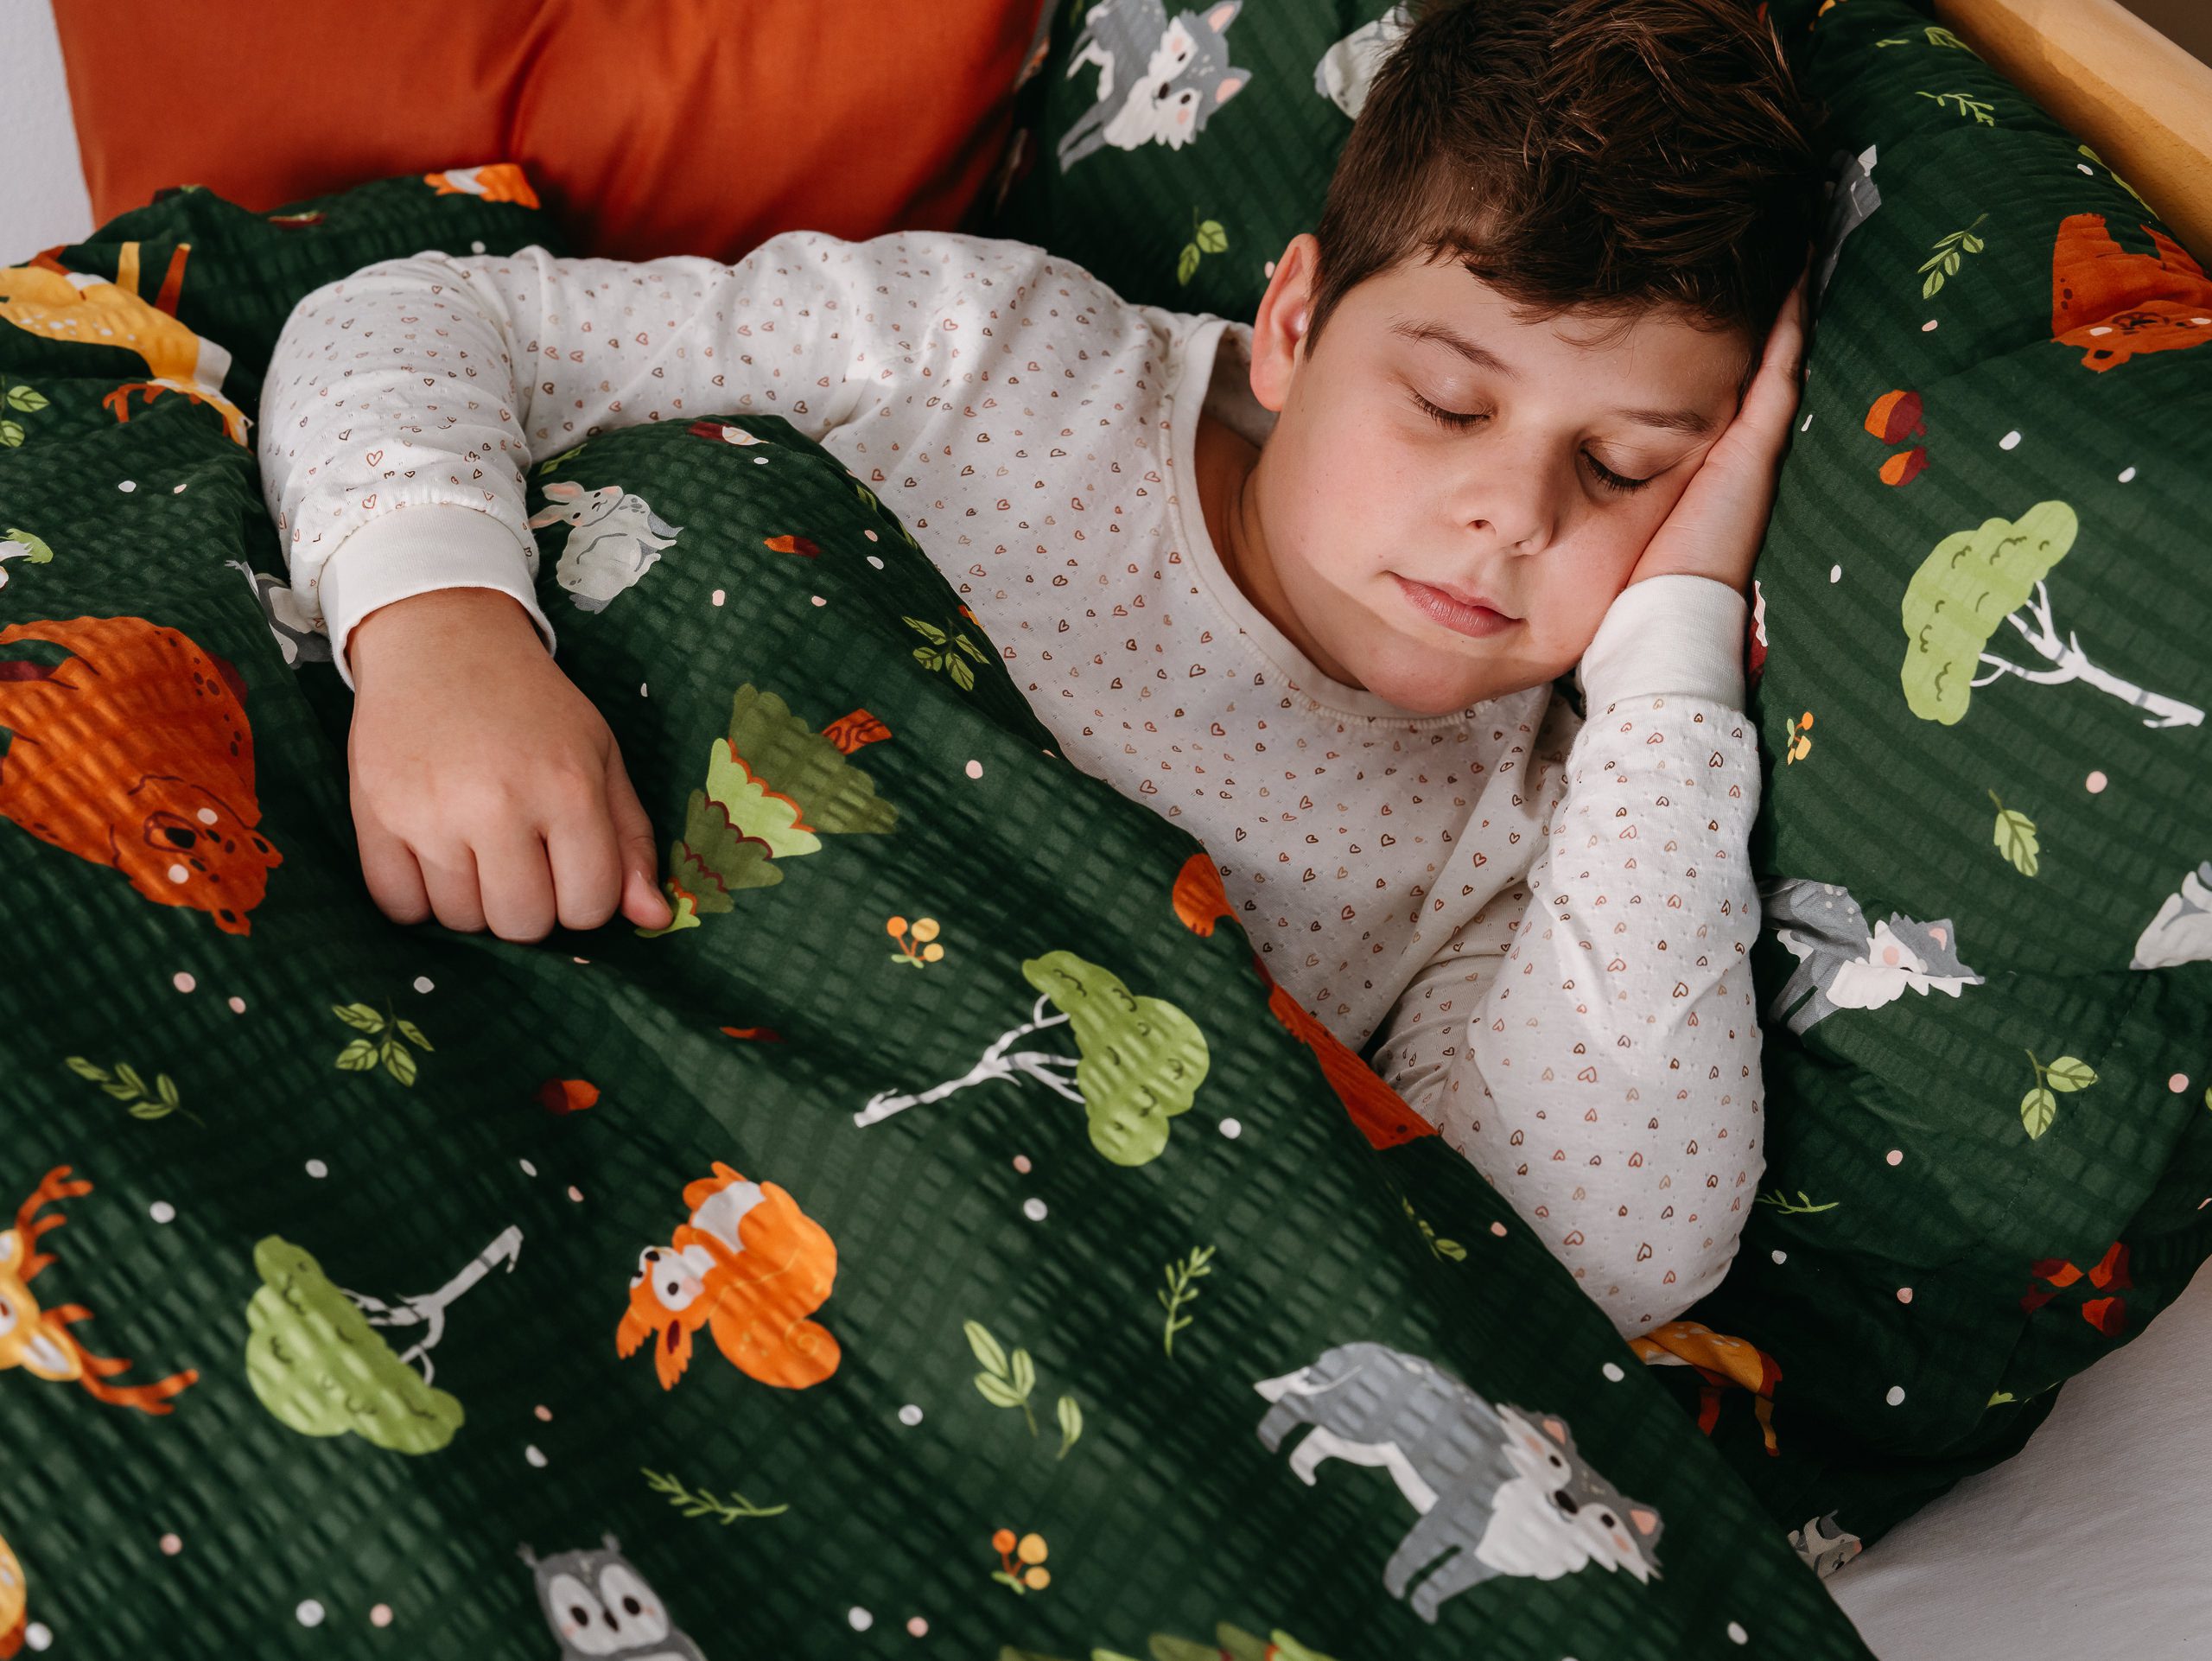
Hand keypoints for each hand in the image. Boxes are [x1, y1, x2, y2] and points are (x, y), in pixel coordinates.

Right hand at [345, 588, 673, 938]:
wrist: (440, 642)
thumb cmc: (533, 707)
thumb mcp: (601, 756)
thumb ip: (630, 839)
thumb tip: (653, 920)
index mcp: (568, 789)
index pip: (588, 905)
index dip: (584, 900)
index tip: (568, 868)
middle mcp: (498, 805)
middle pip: (523, 924)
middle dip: (530, 906)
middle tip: (521, 859)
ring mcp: (429, 814)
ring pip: (461, 922)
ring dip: (474, 902)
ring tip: (476, 849)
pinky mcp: (374, 816)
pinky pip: (399, 907)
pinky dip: (418, 899)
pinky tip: (434, 857)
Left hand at [1629, 257, 1810, 593]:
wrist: (1665, 611)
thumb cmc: (1636, 571)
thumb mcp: (1617, 502)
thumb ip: (1604, 466)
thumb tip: (1560, 436)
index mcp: (1705, 457)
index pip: (1720, 381)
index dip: (1726, 334)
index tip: (1725, 280)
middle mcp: (1735, 445)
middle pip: (1752, 361)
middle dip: (1761, 307)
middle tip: (1780, 244)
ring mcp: (1751, 443)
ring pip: (1773, 357)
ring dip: (1786, 303)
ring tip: (1797, 241)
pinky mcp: (1756, 447)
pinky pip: (1779, 372)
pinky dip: (1790, 327)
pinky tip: (1800, 275)